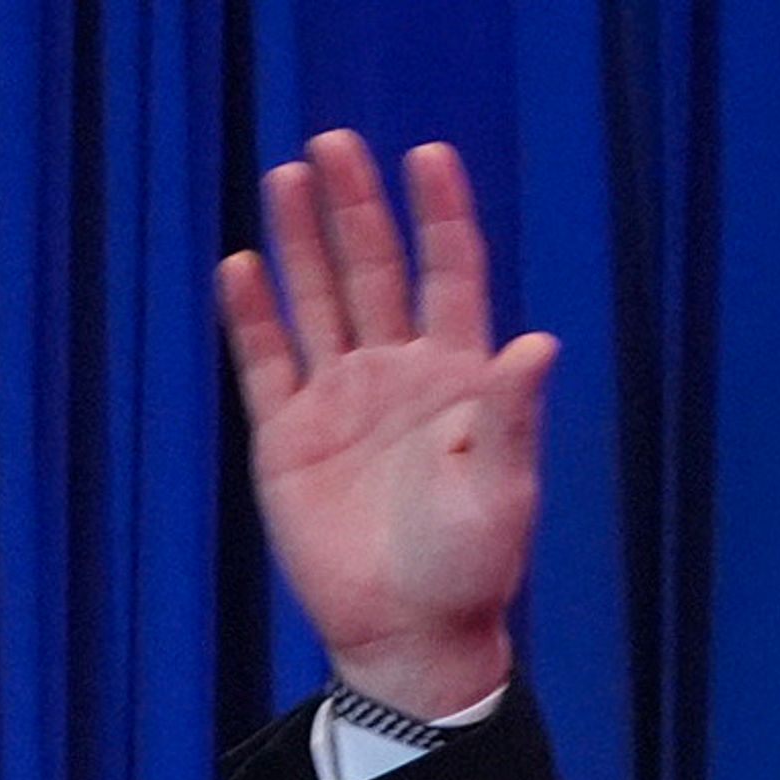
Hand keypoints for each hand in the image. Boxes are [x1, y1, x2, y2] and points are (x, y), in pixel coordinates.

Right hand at [216, 133, 555, 716]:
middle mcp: (398, 378)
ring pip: (318, 300)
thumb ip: (511, 416)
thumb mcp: (502, 493)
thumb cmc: (471, 571)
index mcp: (459, 383)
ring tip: (288, 175)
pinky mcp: (288, 437)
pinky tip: (241, 265)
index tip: (430, 155)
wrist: (410, 636)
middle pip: (374, 271)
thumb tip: (538, 342)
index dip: (442, 217)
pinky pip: (265, 361)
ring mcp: (340, 402)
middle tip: (335, 144)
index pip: (451, 278)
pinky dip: (252, 315)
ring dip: (303, 240)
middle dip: (358, 208)